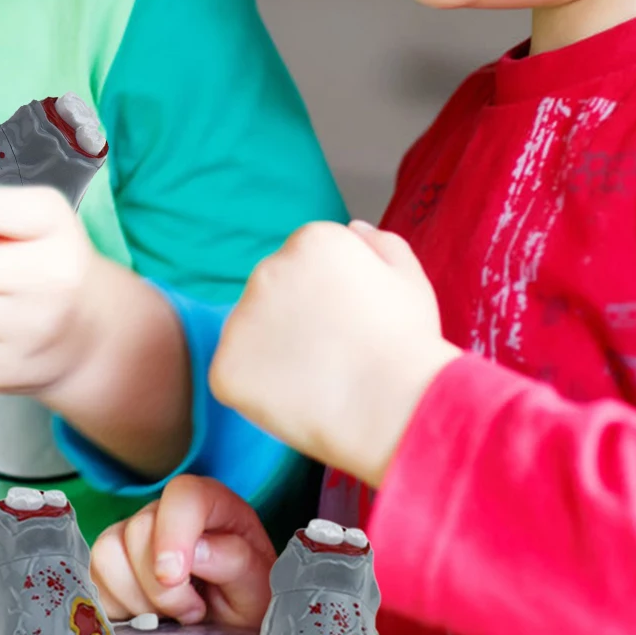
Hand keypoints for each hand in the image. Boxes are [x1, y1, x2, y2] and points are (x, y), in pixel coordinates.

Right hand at [90, 475, 275, 627]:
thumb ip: (236, 562)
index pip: (183, 494)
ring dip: (139, 598)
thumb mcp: (258, 589)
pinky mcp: (108, 565)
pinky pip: (94, 577)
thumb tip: (198, 550)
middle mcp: (167, 513)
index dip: (173, 530)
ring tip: (169, 617)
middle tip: (193, 613)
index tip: (174, 576)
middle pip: (139, 528)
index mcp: (212, 507)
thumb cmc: (247, 605)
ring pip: (109, 552)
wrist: (228, 634)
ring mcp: (132, 536)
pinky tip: (146, 617)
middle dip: (163, 587)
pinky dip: (119, 606)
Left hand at [210, 221, 459, 486]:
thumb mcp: (410, 279)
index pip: (303, 265)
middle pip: (273, 295)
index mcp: (310, 241)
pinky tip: (298, 400)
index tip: (354, 323)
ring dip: (276, 354)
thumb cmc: (409, 345)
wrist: (395, 407)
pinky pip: (237, 376)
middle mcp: (266, 269)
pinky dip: (259, 391)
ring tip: (322, 380)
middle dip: (297, 321)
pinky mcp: (225, 364)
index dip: (330, 300)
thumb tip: (352, 228)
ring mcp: (239, 317)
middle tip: (337, 354)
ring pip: (253, 335)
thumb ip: (380, 244)